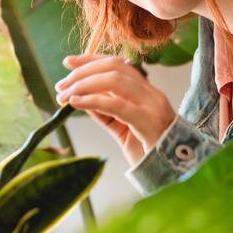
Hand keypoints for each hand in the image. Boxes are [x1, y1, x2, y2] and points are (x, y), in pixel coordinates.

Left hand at [55, 54, 176, 165]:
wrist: (171, 174)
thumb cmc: (147, 151)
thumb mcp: (121, 127)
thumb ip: (104, 111)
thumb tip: (79, 96)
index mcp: (147, 92)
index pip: (119, 63)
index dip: (92, 59)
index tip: (68, 62)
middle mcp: (151, 94)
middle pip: (115, 67)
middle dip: (83, 72)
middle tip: (61, 85)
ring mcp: (152, 106)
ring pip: (114, 81)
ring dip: (83, 84)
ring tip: (64, 95)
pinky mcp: (148, 122)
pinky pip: (116, 105)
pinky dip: (93, 100)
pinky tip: (76, 102)